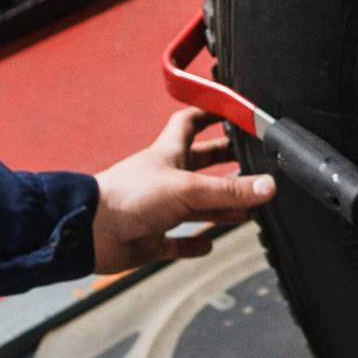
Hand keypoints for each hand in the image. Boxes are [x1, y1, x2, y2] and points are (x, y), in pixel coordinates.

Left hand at [90, 109, 276, 272]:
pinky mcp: (150, 238)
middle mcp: (164, 178)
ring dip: (219, 208)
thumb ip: (229, 191)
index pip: (190, 123)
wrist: (90, 232)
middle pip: (199, 164)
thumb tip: (268, 186)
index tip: (232, 112)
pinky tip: (207, 244)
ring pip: (194, 206)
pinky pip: (177, 241)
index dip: (210, 114)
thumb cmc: (127, 197)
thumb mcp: (187, 188)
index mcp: (168, 154)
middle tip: (250, 163)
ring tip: (246, 211)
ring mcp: (157, 209)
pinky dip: (193, 243)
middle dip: (224, 162)